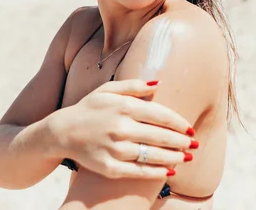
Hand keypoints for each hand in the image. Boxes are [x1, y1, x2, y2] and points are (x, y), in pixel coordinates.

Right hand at [52, 79, 196, 179]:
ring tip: (186, 158)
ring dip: (174, 157)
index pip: (160, 115)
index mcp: (123, 106)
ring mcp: (114, 149)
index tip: (190, 128)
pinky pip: (138, 172)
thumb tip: (159, 84)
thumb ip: (134, 85)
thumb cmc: (89, 108)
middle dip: (181, 142)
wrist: (61, 132)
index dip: (179, 123)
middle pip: (160, 136)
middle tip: (194, 145)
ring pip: (152, 155)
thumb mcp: (108, 90)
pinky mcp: (109, 167)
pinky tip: (169, 171)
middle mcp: (120, 127)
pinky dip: (156, 172)